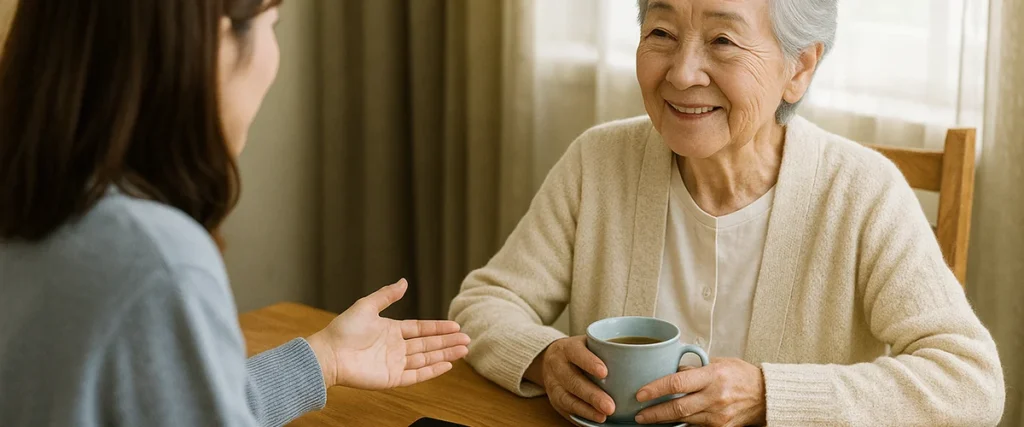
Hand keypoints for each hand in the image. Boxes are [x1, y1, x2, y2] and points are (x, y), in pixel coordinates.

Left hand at [306, 279, 470, 389]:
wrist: (329, 354)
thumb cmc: (343, 330)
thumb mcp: (367, 306)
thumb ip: (387, 295)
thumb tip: (404, 282)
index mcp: (392, 330)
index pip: (421, 329)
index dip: (439, 328)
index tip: (456, 326)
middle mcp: (396, 347)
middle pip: (428, 344)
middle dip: (448, 342)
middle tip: (467, 339)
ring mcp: (395, 364)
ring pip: (427, 359)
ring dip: (445, 354)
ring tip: (463, 350)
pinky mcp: (392, 379)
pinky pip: (417, 376)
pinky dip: (433, 371)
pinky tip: (447, 365)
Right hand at [538, 336, 615, 423]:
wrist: (549, 360)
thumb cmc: (578, 352)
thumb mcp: (587, 343)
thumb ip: (605, 349)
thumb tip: (637, 357)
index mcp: (567, 348)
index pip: (576, 353)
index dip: (589, 362)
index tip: (604, 372)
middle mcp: (557, 366)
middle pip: (572, 381)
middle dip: (592, 395)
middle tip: (610, 406)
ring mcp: (553, 384)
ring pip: (567, 398)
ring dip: (586, 410)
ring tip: (604, 416)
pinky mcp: (554, 400)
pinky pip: (567, 409)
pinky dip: (582, 416)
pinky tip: (596, 420)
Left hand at [635, 358, 766, 425]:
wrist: (765, 396)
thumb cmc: (740, 375)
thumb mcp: (717, 363)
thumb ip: (693, 368)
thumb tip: (668, 369)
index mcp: (713, 376)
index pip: (678, 382)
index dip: (656, 389)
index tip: (640, 394)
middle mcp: (716, 397)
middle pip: (678, 408)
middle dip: (654, 413)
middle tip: (639, 414)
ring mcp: (718, 415)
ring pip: (684, 420)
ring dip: (664, 421)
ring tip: (649, 418)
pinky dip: (682, 425)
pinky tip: (670, 423)